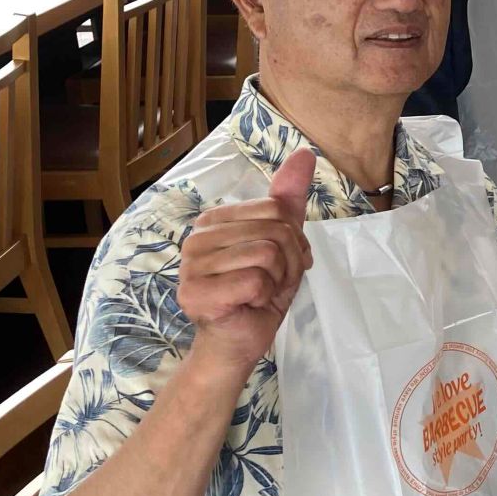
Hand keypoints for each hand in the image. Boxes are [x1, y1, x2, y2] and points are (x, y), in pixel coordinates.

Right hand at [178, 149, 314, 372]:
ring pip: (269, 254)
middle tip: (272, 282)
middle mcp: (196, 238)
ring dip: (279, 280)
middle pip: (276, 231)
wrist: (238, 342)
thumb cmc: (258, 293)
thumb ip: (287, 199)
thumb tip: (305, 153)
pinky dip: (266, 296)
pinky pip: (257, 280)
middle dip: (290, 261)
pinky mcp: (196, 292)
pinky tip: (249, 304)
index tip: (280, 263)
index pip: (277, 210)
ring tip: (261, 293)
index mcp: (213, 221)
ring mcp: (191, 265)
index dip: (293, 240)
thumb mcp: (281, 242)